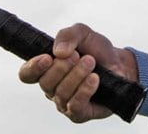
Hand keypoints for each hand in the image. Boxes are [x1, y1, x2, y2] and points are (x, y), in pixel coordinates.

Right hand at [18, 23, 138, 123]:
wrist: (120, 65)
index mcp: (47, 68)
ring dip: (77, 75)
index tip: (48, 57)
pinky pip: (75, 105)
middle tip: (79, 55)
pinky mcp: (78, 113)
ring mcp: (64, 102)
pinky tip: (94, 79)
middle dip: (63, 67)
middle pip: (45, 82)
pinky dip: (84, 90)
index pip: (27, 74)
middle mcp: (52, 87)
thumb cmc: (97, 50)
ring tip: (91, 63)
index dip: (33, 67)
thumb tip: (58, 51)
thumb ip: (67, 36)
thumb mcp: (83, 33)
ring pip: (61, 93)